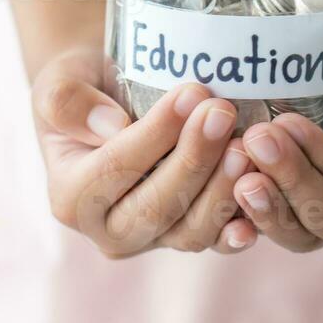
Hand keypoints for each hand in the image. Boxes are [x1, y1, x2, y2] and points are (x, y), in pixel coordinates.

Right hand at [32, 46, 258, 257]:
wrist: (109, 103)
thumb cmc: (84, 90)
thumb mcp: (59, 83)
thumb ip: (67, 103)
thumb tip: (111, 127)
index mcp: (70, 199)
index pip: (113, 171)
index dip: (155, 135)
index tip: (191, 93)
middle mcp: (109, 230)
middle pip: (156, 209)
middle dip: (194, 160)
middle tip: (223, 112)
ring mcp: (152, 239)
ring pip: (192, 231)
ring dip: (222, 189)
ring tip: (246, 144)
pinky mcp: (187, 234)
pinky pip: (218, 238)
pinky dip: (242, 221)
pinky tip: (262, 192)